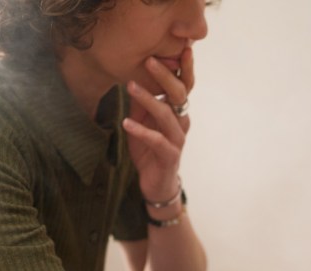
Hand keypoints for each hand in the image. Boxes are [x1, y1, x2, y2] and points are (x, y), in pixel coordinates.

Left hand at [123, 47, 193, 203]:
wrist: (156, 184)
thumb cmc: (150, 151)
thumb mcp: (142, 122)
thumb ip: (141, 103)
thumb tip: (131, 79)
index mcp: (177, 111)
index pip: (184, 85)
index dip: (184, 67)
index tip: (181, 47)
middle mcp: (181, 122)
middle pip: (178, 94)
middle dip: (165, 76)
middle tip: (149, 61)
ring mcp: (177, 139)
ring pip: (166, 115)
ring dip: (148, 100)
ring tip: (130, 86)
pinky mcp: (169, 156)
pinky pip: (156, 141)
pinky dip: (141, 131)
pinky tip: (126, 124)